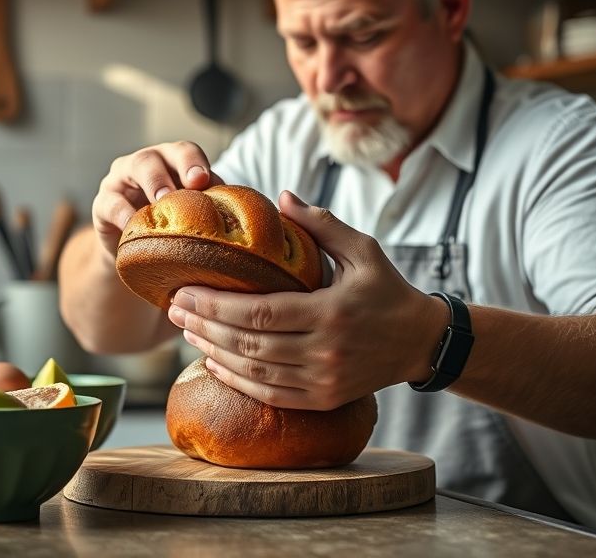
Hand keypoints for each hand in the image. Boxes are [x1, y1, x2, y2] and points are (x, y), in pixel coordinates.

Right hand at [91, 141, 223, 257]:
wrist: (132, 256)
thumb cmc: (168, 228)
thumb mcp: (188, 214)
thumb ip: (207, 205)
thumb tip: (237, 212)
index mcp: (172, 162)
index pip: (187, 151)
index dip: (197, 162)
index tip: (206, 180)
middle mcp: (147, 163)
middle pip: (162, 153)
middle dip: (179, 166)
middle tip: (193, 185)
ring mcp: (121, 180)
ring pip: (137, 166)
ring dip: (154, 182)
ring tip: (165, 201)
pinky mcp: (102, 204)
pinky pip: (111, 203)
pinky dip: (124, 214)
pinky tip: (135, 226)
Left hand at [167, 191, 447, 409]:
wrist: (420, 341)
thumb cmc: (388, 289)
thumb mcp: (363, 248)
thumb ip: (321, 224)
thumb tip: (281, 197)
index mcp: (332, 311)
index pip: (260, 312)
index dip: (216, 305)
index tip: (185, 291)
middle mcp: (325, 351)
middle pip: (249, 345)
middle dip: (205, 326)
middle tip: (174, 310)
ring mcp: (324, 380)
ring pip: (255, 372)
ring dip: (214, 352)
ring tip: (186, 331)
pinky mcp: (324, 399)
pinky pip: (271, 395)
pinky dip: (237, 381)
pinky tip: (213, 362)